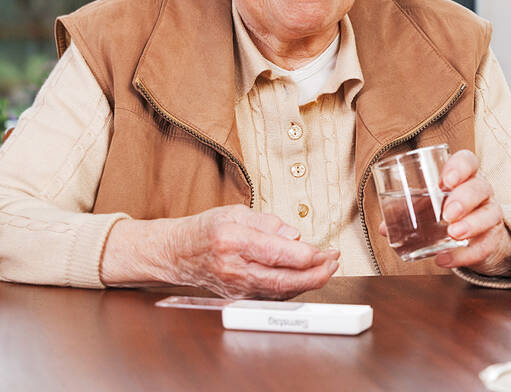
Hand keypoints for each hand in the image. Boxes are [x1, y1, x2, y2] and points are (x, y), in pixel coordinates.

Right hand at [101, 204, 337, 298]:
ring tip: (328, 266)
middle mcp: (233, 269)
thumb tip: (294, 235)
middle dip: (314, 274)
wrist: (177, 253)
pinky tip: (309, 275)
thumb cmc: (206, 229)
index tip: (325, 251)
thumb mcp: (235, 212)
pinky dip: (294, 287)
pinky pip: (273, 295)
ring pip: (280, 291)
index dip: (305, 255)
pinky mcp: (241, 297)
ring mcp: (237, 288)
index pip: (274, 253)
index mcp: (231, 241)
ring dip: (309, 282)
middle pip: (281, 280)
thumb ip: (266, 222)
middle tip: (334, 262)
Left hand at [377, 149, 510, 276]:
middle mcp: (481, 191)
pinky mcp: (492, 239)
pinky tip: (445, 259)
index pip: (468, 161)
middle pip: (480, 186)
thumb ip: (408, 210)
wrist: (475, 235)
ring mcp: (490, 214)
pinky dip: (465, 255)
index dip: (460, 167)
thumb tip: (383, 227)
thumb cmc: (446, 210)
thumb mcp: (429, 205)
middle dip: (465, 198)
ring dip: (472, 224)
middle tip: (447, 213)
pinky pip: (485, 246)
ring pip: (490, 214)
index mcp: (464, 176)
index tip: (445, 180)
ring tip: (452, 233)